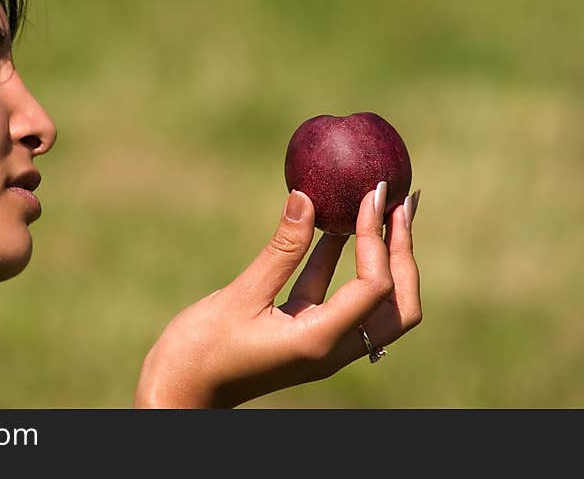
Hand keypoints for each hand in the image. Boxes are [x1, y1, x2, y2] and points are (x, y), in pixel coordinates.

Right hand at [134, 183, 421, 407]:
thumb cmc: (202, 351)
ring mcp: (321, 342)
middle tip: (402, 201)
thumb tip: (305, 197)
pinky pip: (336, 295)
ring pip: (373, 300)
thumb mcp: (241, 295)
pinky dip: (343, 262)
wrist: (180, 391)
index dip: (378, 237)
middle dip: (403, 250)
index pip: (375, 287)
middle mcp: (332, 347)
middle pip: (398, 303)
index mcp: (320, 341)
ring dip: (382, 254)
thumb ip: (279, 250)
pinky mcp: (304, 333)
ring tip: (382, 206)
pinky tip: (335, 227)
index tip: (371, 194)